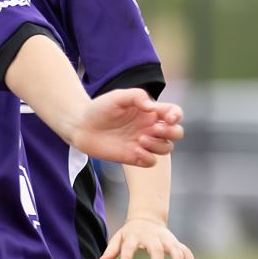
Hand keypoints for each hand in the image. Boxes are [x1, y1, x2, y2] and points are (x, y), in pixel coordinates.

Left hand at [68, 88, 182, 168]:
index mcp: (150, 112)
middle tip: (154, 129)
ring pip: (167, 148)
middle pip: (176, 133)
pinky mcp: (133, 157)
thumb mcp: (119, 96)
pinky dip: (148, 157)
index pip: (174, 113)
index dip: (177, 116)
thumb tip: (153, 107)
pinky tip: (134, 150)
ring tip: (139, 139)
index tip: (167, 117)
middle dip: (172, 132)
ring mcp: (143, 143)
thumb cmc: (100, 108)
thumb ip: (137, 96)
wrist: (81, 125)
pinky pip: (151, 162)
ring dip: (159, 145)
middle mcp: (150, 127)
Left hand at [99, 217, 195, 258]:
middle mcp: (151, 237)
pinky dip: (188, 256)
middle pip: (156, 249)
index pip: (129, 247)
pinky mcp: (174, 241)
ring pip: (174, 247)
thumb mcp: (118, 239)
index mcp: (134, 236)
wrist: (146, 218)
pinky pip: (183, 248)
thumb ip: (111, 251)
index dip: (126, 258)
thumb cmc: (129, 233)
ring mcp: (165, 238)